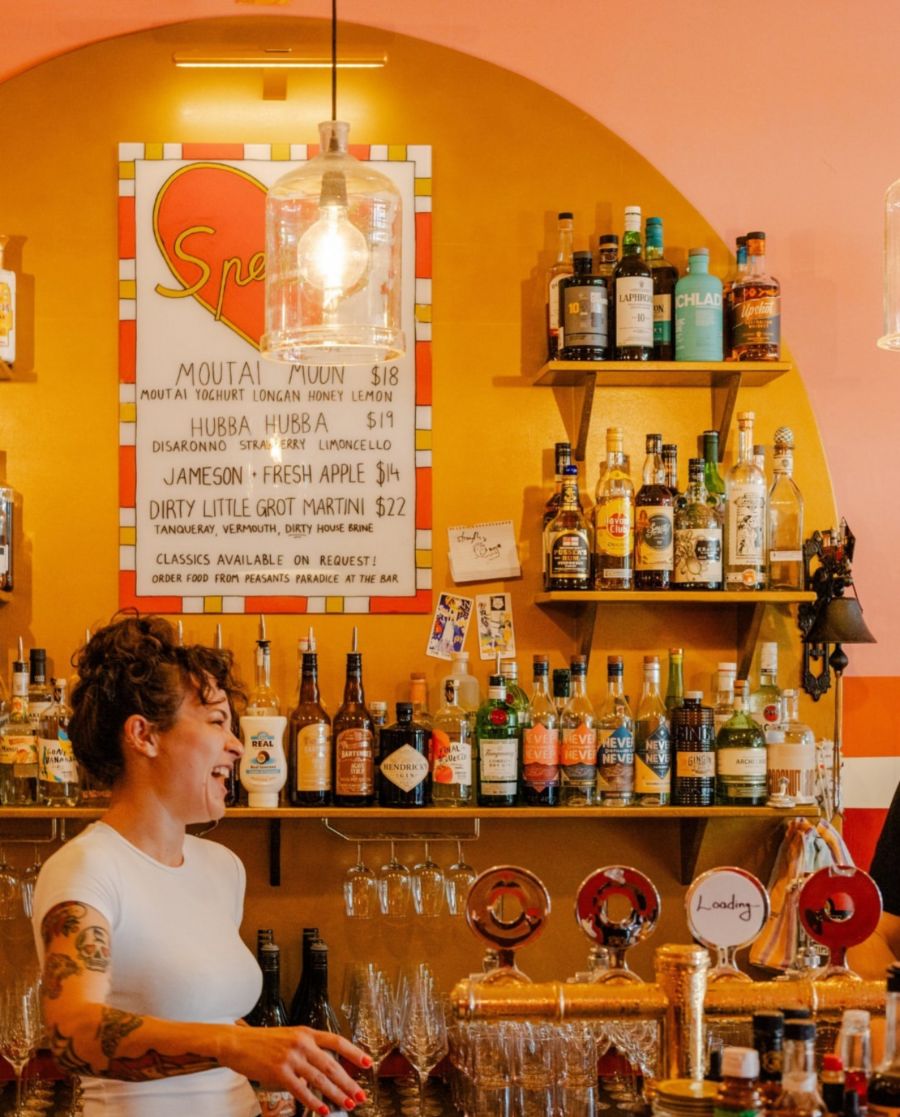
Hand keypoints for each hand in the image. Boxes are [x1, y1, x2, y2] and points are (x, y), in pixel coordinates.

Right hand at [221, 1024, 368, 1113]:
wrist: (237, 1042)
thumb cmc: (262, 1042)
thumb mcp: (289, 1038)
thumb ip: (306, 1051)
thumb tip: (322, 1072)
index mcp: (306, 1033)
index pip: (336, 1041)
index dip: (354, 1052)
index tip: (368, 1063)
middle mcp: (302, 1043)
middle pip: (332, 1064)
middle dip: (348, 1082)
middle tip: (360, 1095)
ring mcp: (291, 1057)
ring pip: (320, 1078)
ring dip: (336, 1093)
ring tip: (347, 1104)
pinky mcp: (279, 1072)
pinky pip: (301, 1090)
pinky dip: (314, 1102)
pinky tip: (323, 1110)